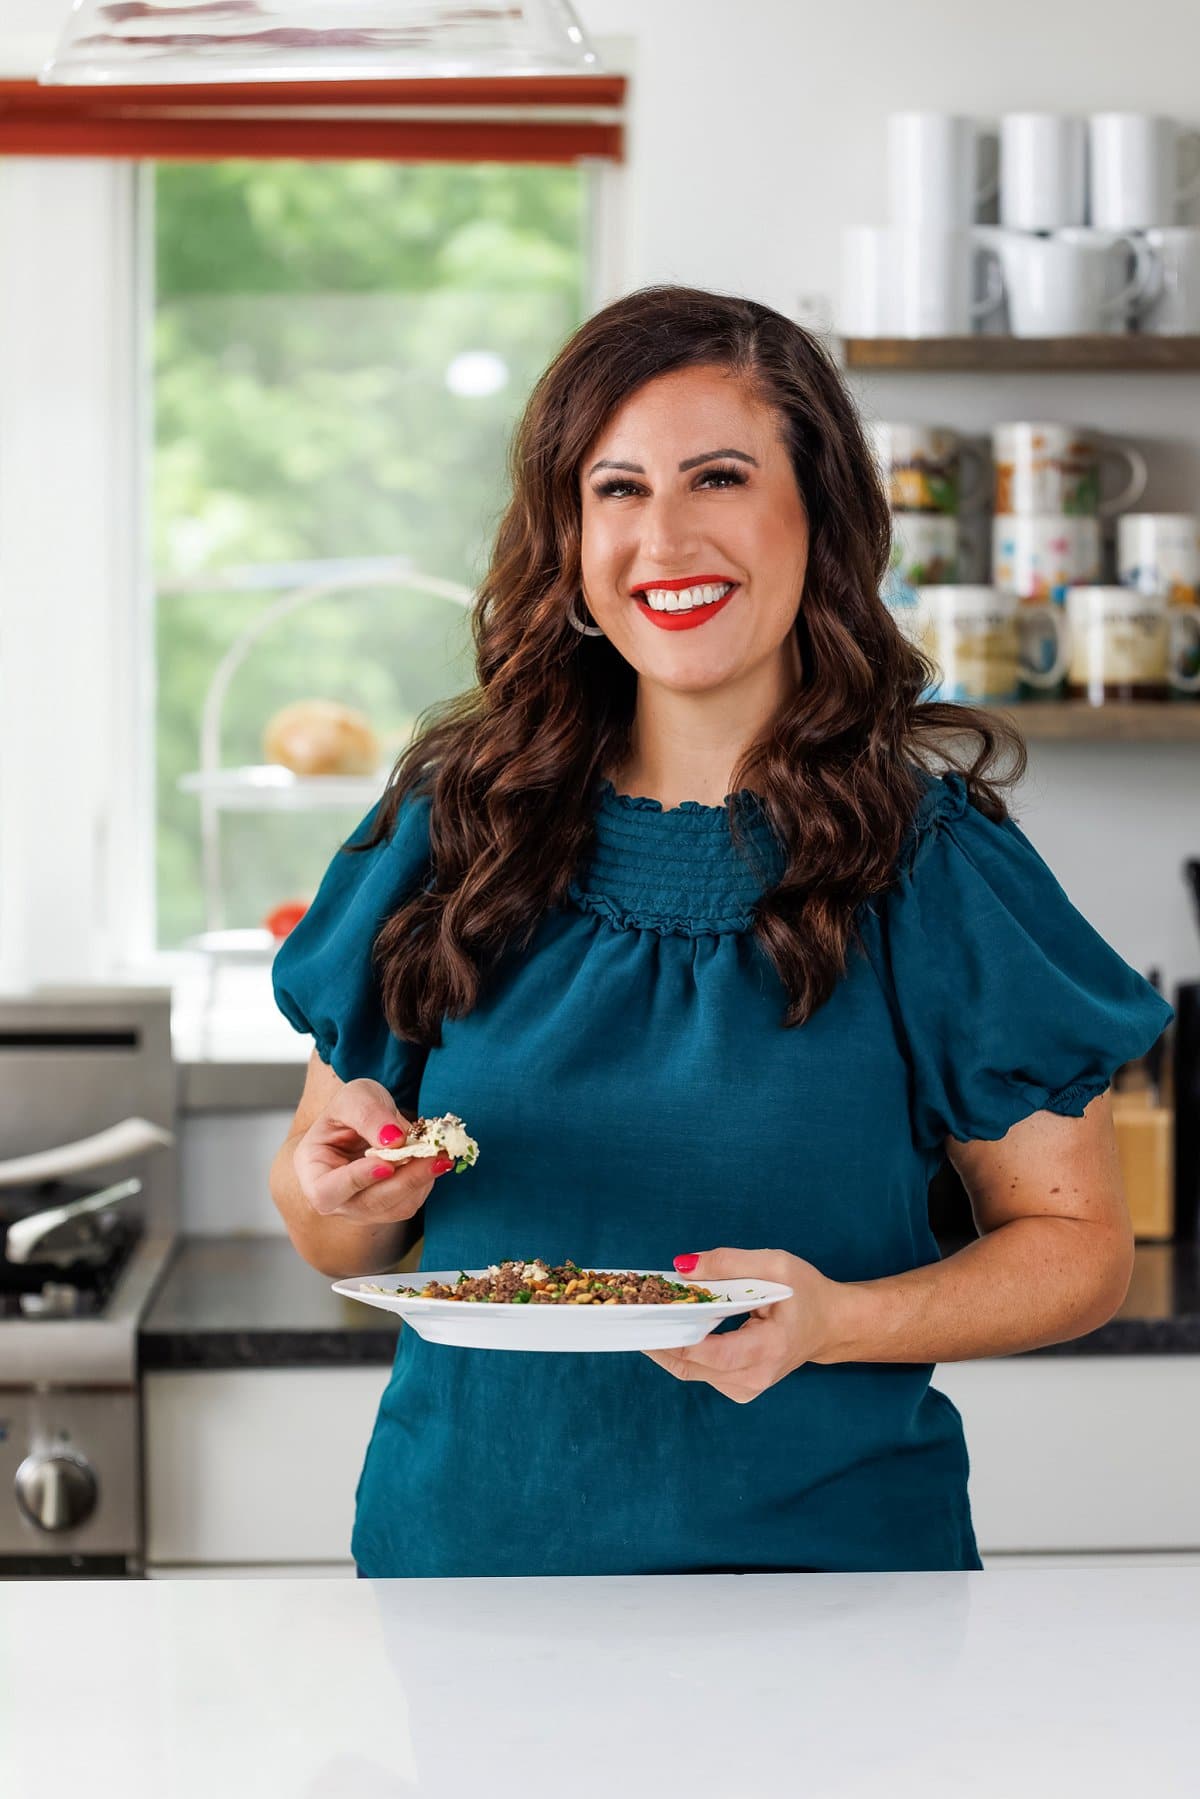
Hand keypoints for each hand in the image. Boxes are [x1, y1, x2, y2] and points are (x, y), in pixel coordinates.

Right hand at [293, 1078, 451, 1224]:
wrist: (365, 1120)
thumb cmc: (350, 1110)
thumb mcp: (354, 1097)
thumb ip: (368, 1114)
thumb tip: (393, 1139)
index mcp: (312, 1171)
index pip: (326, 1190)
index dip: (356, 1180)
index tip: (386, 1164)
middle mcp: (335, 1198)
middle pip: (367, 1204)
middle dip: (404, 1181)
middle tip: (435, 1157)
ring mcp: (360, 1208)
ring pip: (393, 1207)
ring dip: (420, 1182)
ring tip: (441, 1154)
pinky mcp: (386, 1208)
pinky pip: (408, 1203)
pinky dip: (424, 1182)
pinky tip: (433, 1160)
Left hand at [642, 1247, 849, 1402]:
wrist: (831, 1325)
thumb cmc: (806, 1293)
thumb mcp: (774, 1264)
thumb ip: (728, 1263)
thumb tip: (682, 1267)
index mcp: (767, 1349)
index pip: (710, 1354)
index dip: (673, 1338)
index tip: (645, 1316)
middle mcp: (754, 1378)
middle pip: (690, 1366)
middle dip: (659, 1339)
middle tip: (633, 1312)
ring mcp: (745, 1388)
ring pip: (690, 1371)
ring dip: (668, 1344)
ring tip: (651, 1315)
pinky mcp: (739, 1388)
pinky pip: (699, 1372)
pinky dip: (683, 1350)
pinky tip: (676, 1327)